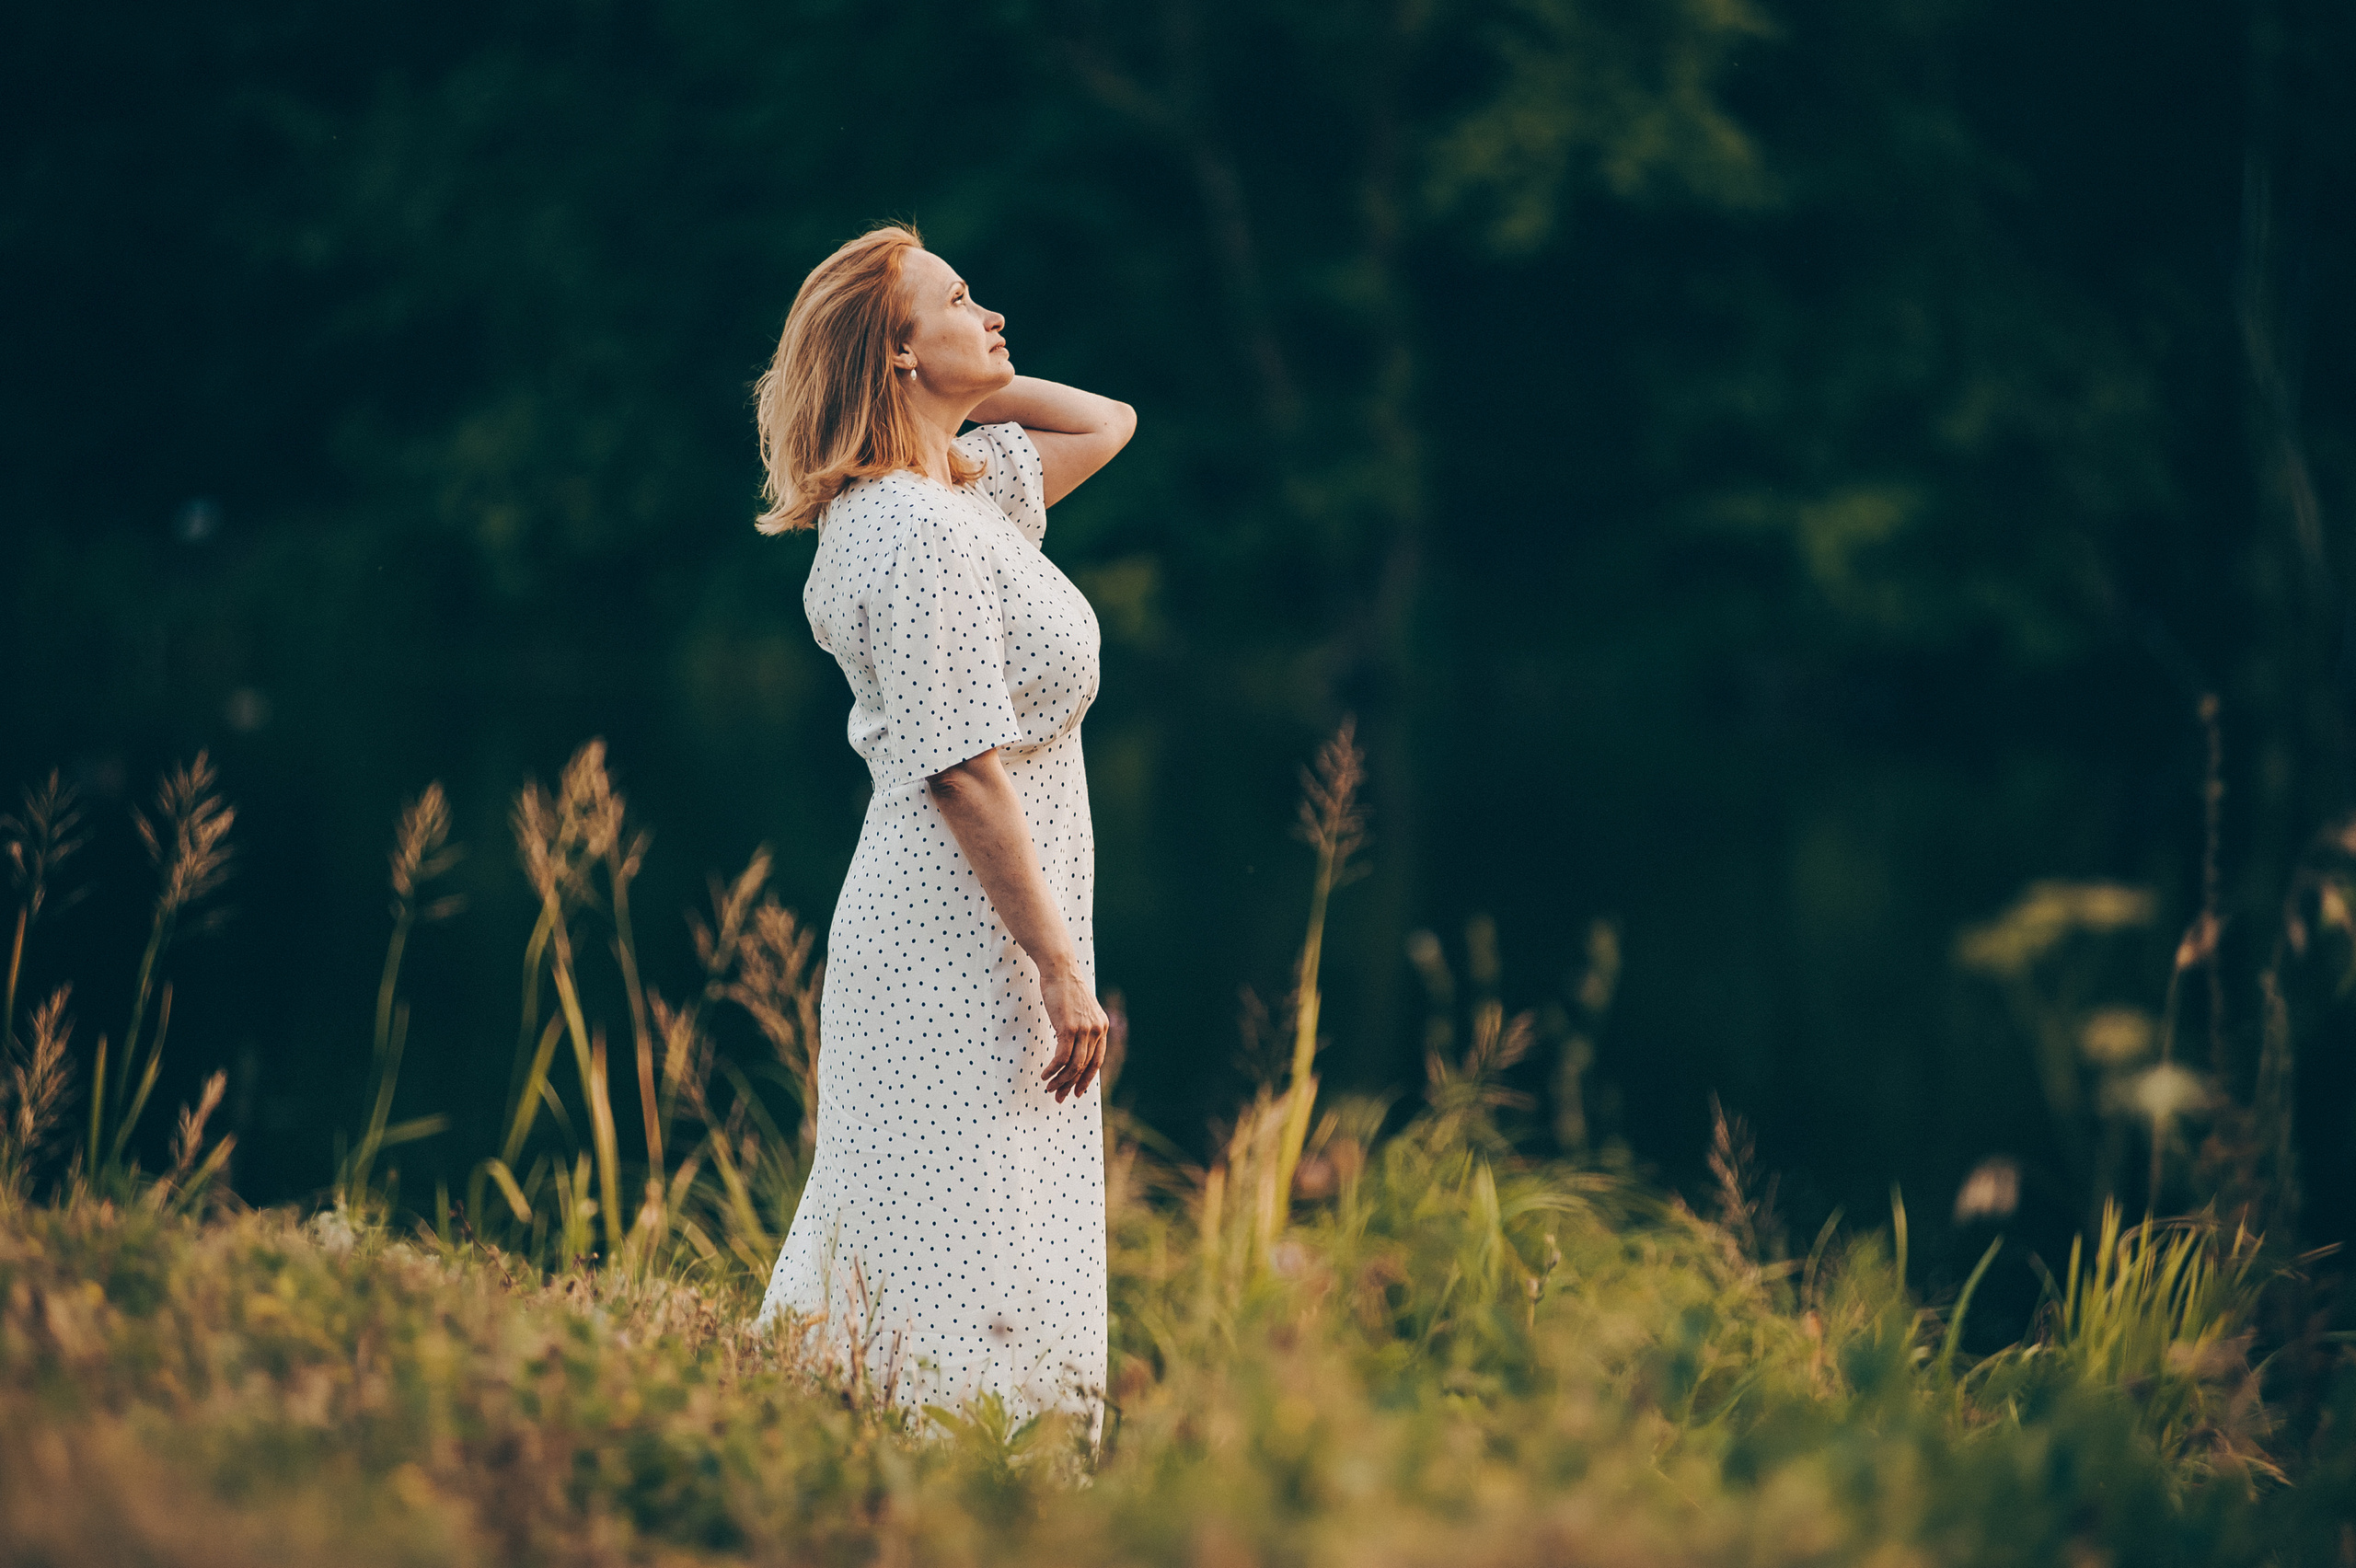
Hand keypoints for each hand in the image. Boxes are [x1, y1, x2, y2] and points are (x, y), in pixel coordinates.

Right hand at [1037, 962, 1108, 1102]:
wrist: (1059, 969)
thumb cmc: (1065, 988)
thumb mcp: (1079, 1010)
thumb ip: (1081, 1027)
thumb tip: (1071, 1046)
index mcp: (1102, 1027)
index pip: (1096, 1061)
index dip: (1086, 1079)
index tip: (1076, 1091)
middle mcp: (1096, 1030)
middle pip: (1084, 1067)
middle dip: (1070, 1085)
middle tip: (1059, 1097)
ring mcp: (1084, 1030)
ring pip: (1073, 1065)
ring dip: (1060, 1080)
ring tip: (1049, 1087)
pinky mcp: (1069, 1028)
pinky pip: (1061, 1057)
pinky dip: (1053, 1069)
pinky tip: (1044, 1074)